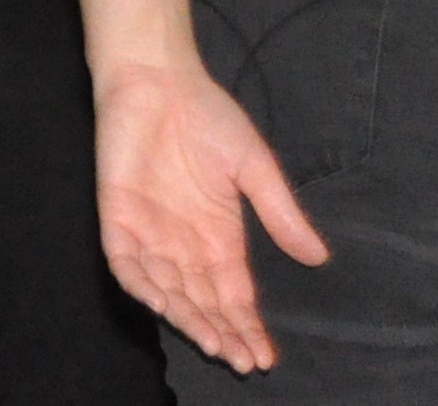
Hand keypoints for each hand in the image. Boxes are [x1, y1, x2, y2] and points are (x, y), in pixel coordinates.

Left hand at [93, 57, 327, 373]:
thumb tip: (319, 258)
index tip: (266, 356)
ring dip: (188, 318)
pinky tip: (162, 302)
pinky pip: (125, 262)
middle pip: (203, 302)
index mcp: (218, 236)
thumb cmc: (206, 115)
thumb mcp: (254, 166)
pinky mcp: (117, 215)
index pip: (234, 296)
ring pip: (167, 291)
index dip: (248, 326)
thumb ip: (280, 212)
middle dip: (221, 333)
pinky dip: (141, 283)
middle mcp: (184, 244)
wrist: (157, 76)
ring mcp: (149, 231)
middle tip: (242, 360)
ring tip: (213, 342)